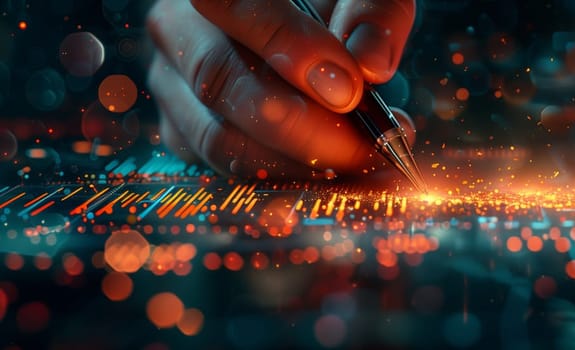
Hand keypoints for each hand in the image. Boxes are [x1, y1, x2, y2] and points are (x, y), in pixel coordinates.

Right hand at [146, 0, 415, 178]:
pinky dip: (281, 179)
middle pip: (220, 83)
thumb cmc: (331, 8)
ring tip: (361, 165)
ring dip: (296, 164)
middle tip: (366, 149)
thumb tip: (371, 65)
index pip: (237, 6)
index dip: (292, 49)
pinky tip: (333, 176)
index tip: (348, 92)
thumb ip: (371, 14)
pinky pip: (223, 167)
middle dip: (303, 129)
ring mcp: (171, 82)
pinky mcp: (181, 129)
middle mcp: (179, 27)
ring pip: (217, 137)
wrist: (301, 27)